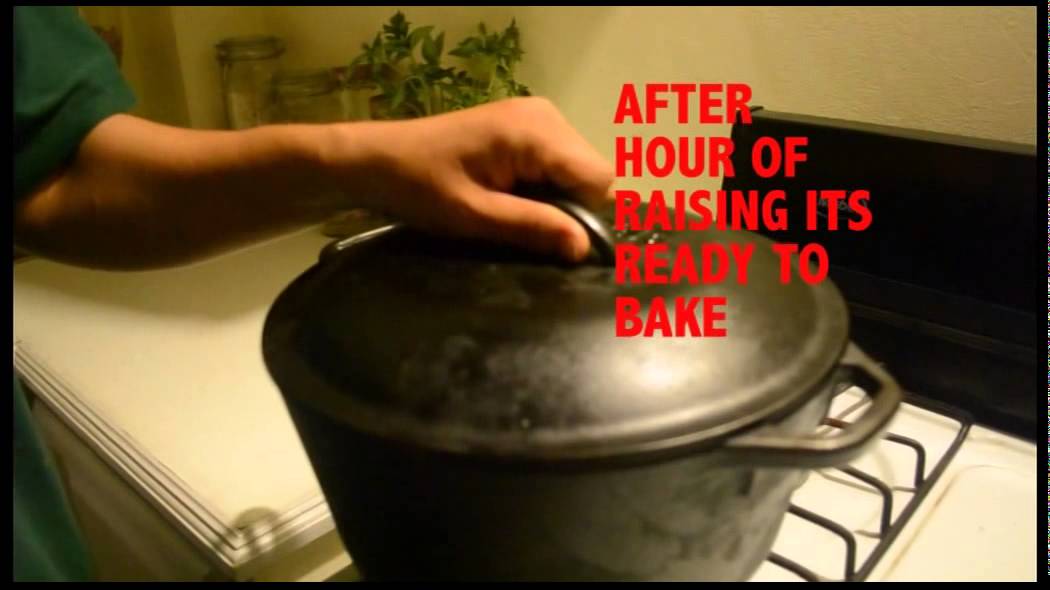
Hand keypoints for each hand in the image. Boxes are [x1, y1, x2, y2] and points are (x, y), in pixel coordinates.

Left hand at [324, 97, 614, 261]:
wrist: (376, 160)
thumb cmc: (418, 187)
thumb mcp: (474, 216)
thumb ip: (532, 228)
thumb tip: (586, 248)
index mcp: (535, 132)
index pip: (600, 180)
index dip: (588, 218)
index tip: (559, 245)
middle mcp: (545, 116)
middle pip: (593, 174)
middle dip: (572, 209)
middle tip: (527, 231)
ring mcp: (536, 117)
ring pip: (578, 171)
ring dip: (557, 200)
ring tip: (514, 215)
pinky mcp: (525, 127)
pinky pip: (557, 164)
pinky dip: (545, 187)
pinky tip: (513, 200)